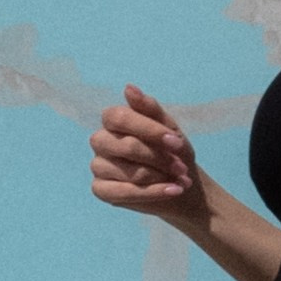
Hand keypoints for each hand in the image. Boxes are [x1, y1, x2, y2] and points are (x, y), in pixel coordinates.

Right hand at [92, 85, 207, 227]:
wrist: (182, 185)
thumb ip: (150, 109)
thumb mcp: (169, 129)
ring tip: (181, 180)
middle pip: (126, 146)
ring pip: (129, 172)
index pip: (120, 117)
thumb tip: (129, 88)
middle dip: (159, 158)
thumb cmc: (174, 152)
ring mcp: (98, 166)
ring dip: (160, 177)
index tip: (177, 142)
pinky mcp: (101, 190)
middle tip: (182, 167)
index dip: (150, 130)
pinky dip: (152, 193)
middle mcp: (101, 141)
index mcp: (113, 121)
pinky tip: (173, 191)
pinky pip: (123, 192)